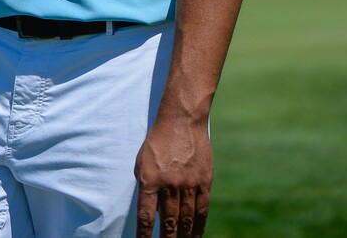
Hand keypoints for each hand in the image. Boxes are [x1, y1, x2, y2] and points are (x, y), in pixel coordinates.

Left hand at [134, 115, 212, 236]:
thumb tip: (152, 212)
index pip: (145, 216)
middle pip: (168, 223)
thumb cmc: (158, 141)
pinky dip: (199, 226)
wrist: (182, 120)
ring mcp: (188, 184)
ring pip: (186, 220)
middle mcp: (169, 184)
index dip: (144, 235)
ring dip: (183, 237)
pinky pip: (202, 210)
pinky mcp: (204, 181)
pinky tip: (196, 236)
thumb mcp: (143, 162)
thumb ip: (145, 187)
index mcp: (150, 179)